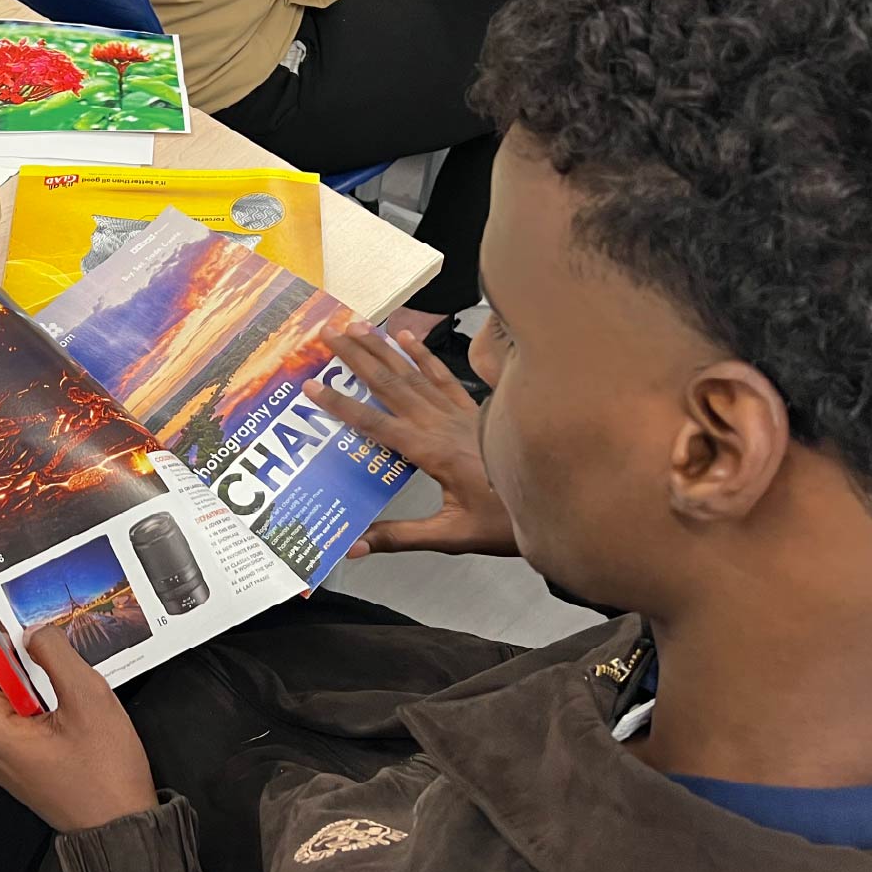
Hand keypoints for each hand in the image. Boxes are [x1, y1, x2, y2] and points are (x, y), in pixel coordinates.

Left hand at [0, 627, 157, 831]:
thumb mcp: (88, 699)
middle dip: (12, 664)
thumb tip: (33, 631)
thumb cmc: (104, 775)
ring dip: (29, 685)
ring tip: (66, 695)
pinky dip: (35, 704)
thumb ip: (55, 655)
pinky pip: (12, 719)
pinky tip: (67, 714)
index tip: (16, 641)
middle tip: (53, 667)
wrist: (119, 828)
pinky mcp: (15, 762)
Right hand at [306, 321, 518, 557]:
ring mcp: (460, 412)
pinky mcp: (474, 410)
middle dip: (357, 357)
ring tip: (358, 325)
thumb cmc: (505, 522)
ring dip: (384, 348)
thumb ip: (400, 537)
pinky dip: (424, 354)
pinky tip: (409, 336)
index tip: (313, 385)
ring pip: (415, 373)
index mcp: (433, 453)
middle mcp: (444, 424)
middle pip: (392, 384)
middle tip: (328, 334)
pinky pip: (444, 375)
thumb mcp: (451, 536)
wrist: (558, 502)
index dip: (342, 405)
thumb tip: (354, 546)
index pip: (377, 425)